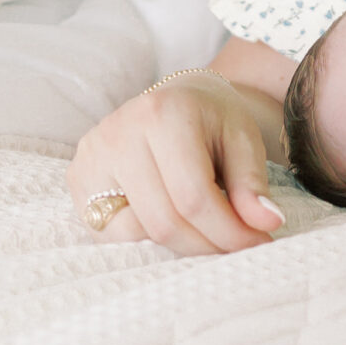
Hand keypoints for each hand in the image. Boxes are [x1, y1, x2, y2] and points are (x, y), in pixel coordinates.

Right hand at [65, 72, 285, 256]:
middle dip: (207, 244)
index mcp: (163, 113)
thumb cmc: (212, 118)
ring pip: (137, 234)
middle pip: (164, 221)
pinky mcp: (78, 180)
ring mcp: (90, 157)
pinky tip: (174, 220)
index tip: (258, 244)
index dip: (228, 230)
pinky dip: (148, 238)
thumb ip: (252, 182)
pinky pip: (113, 234)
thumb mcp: (242, 137)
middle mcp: (118, 133)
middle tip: (238, 247)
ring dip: (180, 244)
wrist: (176, 98)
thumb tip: (267, 223)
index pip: (194, 196)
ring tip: (208, 230)